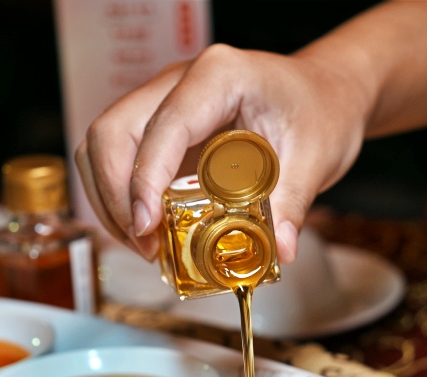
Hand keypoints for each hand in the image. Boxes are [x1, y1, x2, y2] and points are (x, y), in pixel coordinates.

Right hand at [74, 43, 370, 263]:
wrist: (324, 94)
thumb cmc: (320, 109)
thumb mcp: (315, 156)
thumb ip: (292, 203)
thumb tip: (277, 250)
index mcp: (218, 77)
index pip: (162, 127)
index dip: (144, 180)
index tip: (147, 227)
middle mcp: (178, 82)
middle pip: (112, 133)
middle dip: (115, 196)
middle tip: (146, 245)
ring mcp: (163, 103)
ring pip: (102, 146)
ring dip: (110, 200)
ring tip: (144, 245)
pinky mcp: (160, 128)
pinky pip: (120, 160)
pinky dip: (121, 199)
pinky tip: (148, 232)